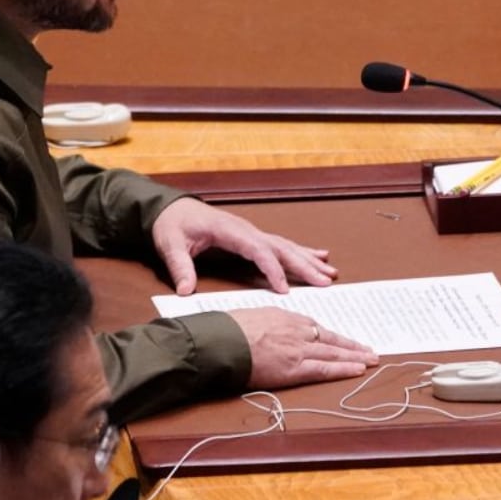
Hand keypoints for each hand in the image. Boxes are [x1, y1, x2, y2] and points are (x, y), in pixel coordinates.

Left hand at [151, 197, 336, 294]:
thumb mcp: (170, 245)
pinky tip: (319, 256)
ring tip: (330, 272)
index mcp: (230, 230)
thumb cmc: (172, 225)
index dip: (273, 270)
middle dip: (304, 265)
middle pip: (281, 248)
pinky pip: (280, 245)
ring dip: (308, 259)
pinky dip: (301, 251)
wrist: (171, 208)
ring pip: (286, 246)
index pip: (258, 250)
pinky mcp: (252, 237)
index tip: (285, 289)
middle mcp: (246, 230)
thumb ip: (180, 267)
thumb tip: (185, 291)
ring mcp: (251, 232)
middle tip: (326, 281)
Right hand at [228, 307, 378, 388]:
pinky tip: (358, 369)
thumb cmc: (228, 330)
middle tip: (368, 349)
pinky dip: (344, 368)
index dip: (330, 335)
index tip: (341, 340)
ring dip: (354, 356)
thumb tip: (265, 332)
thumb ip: (265, 325)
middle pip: (329, 338)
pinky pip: (325, 368)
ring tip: (371, 359)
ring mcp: (298, 348)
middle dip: (351, 345)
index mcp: (284, 317)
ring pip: (333, 352)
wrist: (221, 341)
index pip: (314, 327)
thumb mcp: (250, 317)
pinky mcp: (295, 367)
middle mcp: (296, 330)